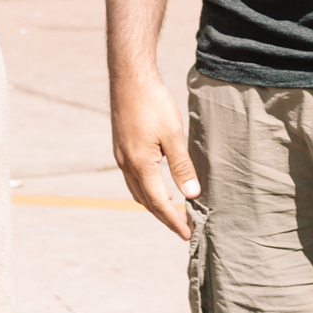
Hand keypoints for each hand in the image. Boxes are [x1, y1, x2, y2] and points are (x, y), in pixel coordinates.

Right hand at [110, 66, 200, 239]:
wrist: (129, 78)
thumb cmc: (153, 103)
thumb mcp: (173, 134)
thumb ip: (182, 165)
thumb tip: (191, 194)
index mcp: (140, 165)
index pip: (159, 203)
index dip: (174, 220)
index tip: (187, 234)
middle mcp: (127, 165)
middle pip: (146, 201)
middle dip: (164, 216)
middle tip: (183, 227)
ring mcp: (121, 156)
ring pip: (137, 191)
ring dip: (154, 203)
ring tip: (173, 210)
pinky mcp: (122, 147)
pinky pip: (133, 178)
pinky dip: (146, 189)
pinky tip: (158, 184)